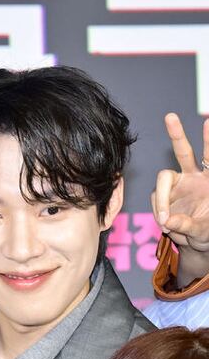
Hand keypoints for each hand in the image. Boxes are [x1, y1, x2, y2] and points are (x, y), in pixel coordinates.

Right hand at [152, 113, 208, 283]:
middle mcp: (194, 177)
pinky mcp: (163, 194)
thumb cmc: (206, 232)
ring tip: (165, 220)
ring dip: (162, 198)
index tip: (208, 122)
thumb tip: (167, 220)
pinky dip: (158, 211)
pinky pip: (156, 199)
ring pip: (163, 178)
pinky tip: (166, 222)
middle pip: (184, 152)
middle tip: (170, 116)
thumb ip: (185, 225)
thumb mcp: (202, 232)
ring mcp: (177, 185)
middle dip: (177, 134)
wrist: (194, 242)